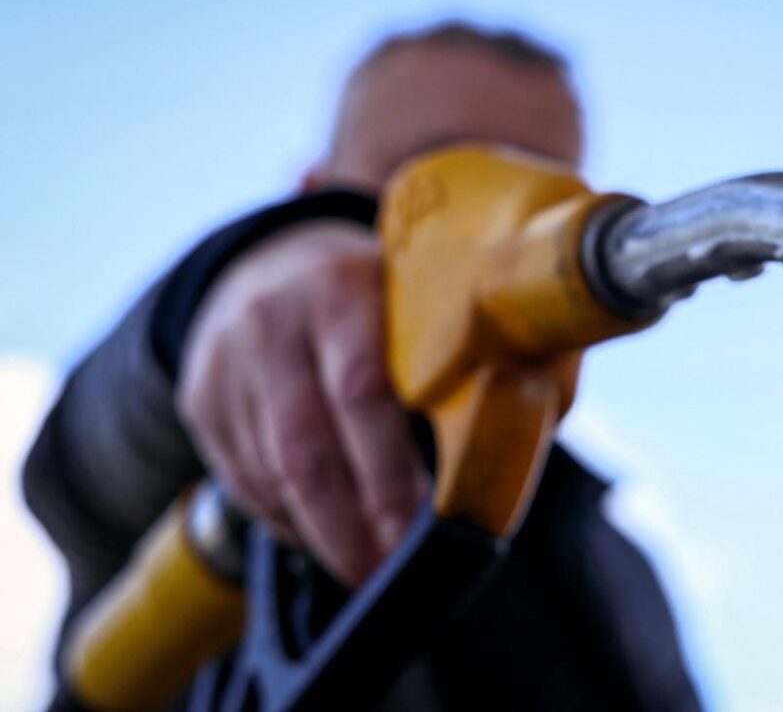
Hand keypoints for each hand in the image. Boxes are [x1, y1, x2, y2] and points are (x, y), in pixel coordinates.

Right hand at [177, 222, 429, 586]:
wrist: (268, 259)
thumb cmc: (372, 294)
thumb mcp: (415, 293)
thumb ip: (461, 349)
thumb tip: (531, 420)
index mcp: (343, 291)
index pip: (363, 393)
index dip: (392, 473)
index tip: (429, 526)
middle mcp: (274, 324)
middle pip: (308, 450)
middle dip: (353, 528)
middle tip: (391, 574)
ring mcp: (227, 364)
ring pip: (269, 475)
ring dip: (321, 535)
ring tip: (364, 568)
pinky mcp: (199, 399)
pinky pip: (241, 480)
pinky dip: (285, 521)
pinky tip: (322, 538)